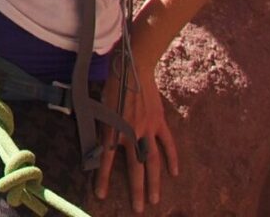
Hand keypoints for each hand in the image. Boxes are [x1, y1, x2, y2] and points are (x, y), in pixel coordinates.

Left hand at [94, 56, 179, 212]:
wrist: (133, 67)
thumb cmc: (111, 84)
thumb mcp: (98, 105)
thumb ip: (99, 125)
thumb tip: (95, 143)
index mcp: (112, 129)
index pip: (106, 159)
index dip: (103, 178)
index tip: (101, 195)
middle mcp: (130, 132)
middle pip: (134, 167)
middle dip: (135, 189)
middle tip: (138, 208)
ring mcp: (146, 129)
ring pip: (152, 161)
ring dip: (154, 182)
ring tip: (155, 199)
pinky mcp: (159, 122)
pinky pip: (167, 143)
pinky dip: (172, 158)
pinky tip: (174, 173)